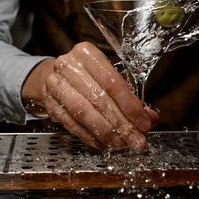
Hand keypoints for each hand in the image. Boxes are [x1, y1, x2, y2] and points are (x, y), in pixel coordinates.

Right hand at [23, 42, 158, 150]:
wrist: (52, 75)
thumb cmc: (87, 75)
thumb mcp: (108, 76)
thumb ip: (129, 95)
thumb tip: (149, 117)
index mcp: (86, 53)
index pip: (112, 82)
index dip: (130, 105)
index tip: (144, 122)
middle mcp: (68, 66)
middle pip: (99, 99)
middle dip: (121, 124)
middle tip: (136, 139)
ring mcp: (55, 85)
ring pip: (83, 113)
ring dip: (106, 132)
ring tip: (121, 144)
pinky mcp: (49, 103)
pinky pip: (71, 124)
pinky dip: (90, 137)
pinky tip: (104, 144)